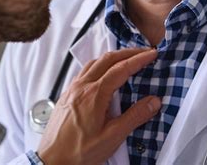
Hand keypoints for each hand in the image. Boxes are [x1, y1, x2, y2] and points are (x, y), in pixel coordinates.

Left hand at [37, 48, 160, 164]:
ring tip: (125, 58)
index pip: (121, 69)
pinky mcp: (66, 95)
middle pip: (107, 60)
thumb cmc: (79, 152)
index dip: (138, 59)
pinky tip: (102, 73)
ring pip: (93, 63)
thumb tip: (153, 101)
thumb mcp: (112, 137)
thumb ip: (134, 117)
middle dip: (127, 53)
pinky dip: (98, 65)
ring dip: (112, 57)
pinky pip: (84, 71)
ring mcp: (72, 89)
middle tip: (143, 52)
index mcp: (95, 94)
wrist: (52, 161)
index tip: (151, 54)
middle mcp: (82, 86)